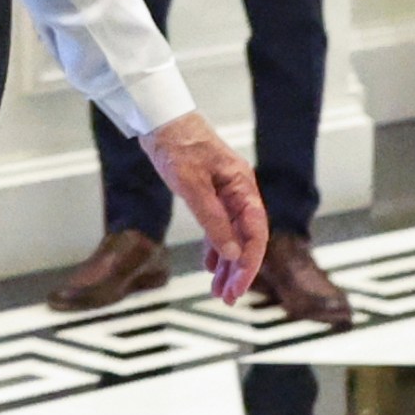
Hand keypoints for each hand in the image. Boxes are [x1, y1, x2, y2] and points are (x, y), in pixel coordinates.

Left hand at [142, 112, 269, 303]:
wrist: (159, 117)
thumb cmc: (176, 145)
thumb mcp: (191, 184)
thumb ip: (212, 219)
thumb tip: (232, 254)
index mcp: (243, 187)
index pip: (255, 234)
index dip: (248, 264)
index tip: (237, 288)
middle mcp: (239, 191)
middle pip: (247, 238)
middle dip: (238, 270)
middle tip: (228, 298)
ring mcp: (225, 192)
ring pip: (232, 235)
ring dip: (226, 263)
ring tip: (219, 290)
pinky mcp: (209, 192)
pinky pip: (218, 226)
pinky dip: (215, 246)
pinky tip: (209, 265)